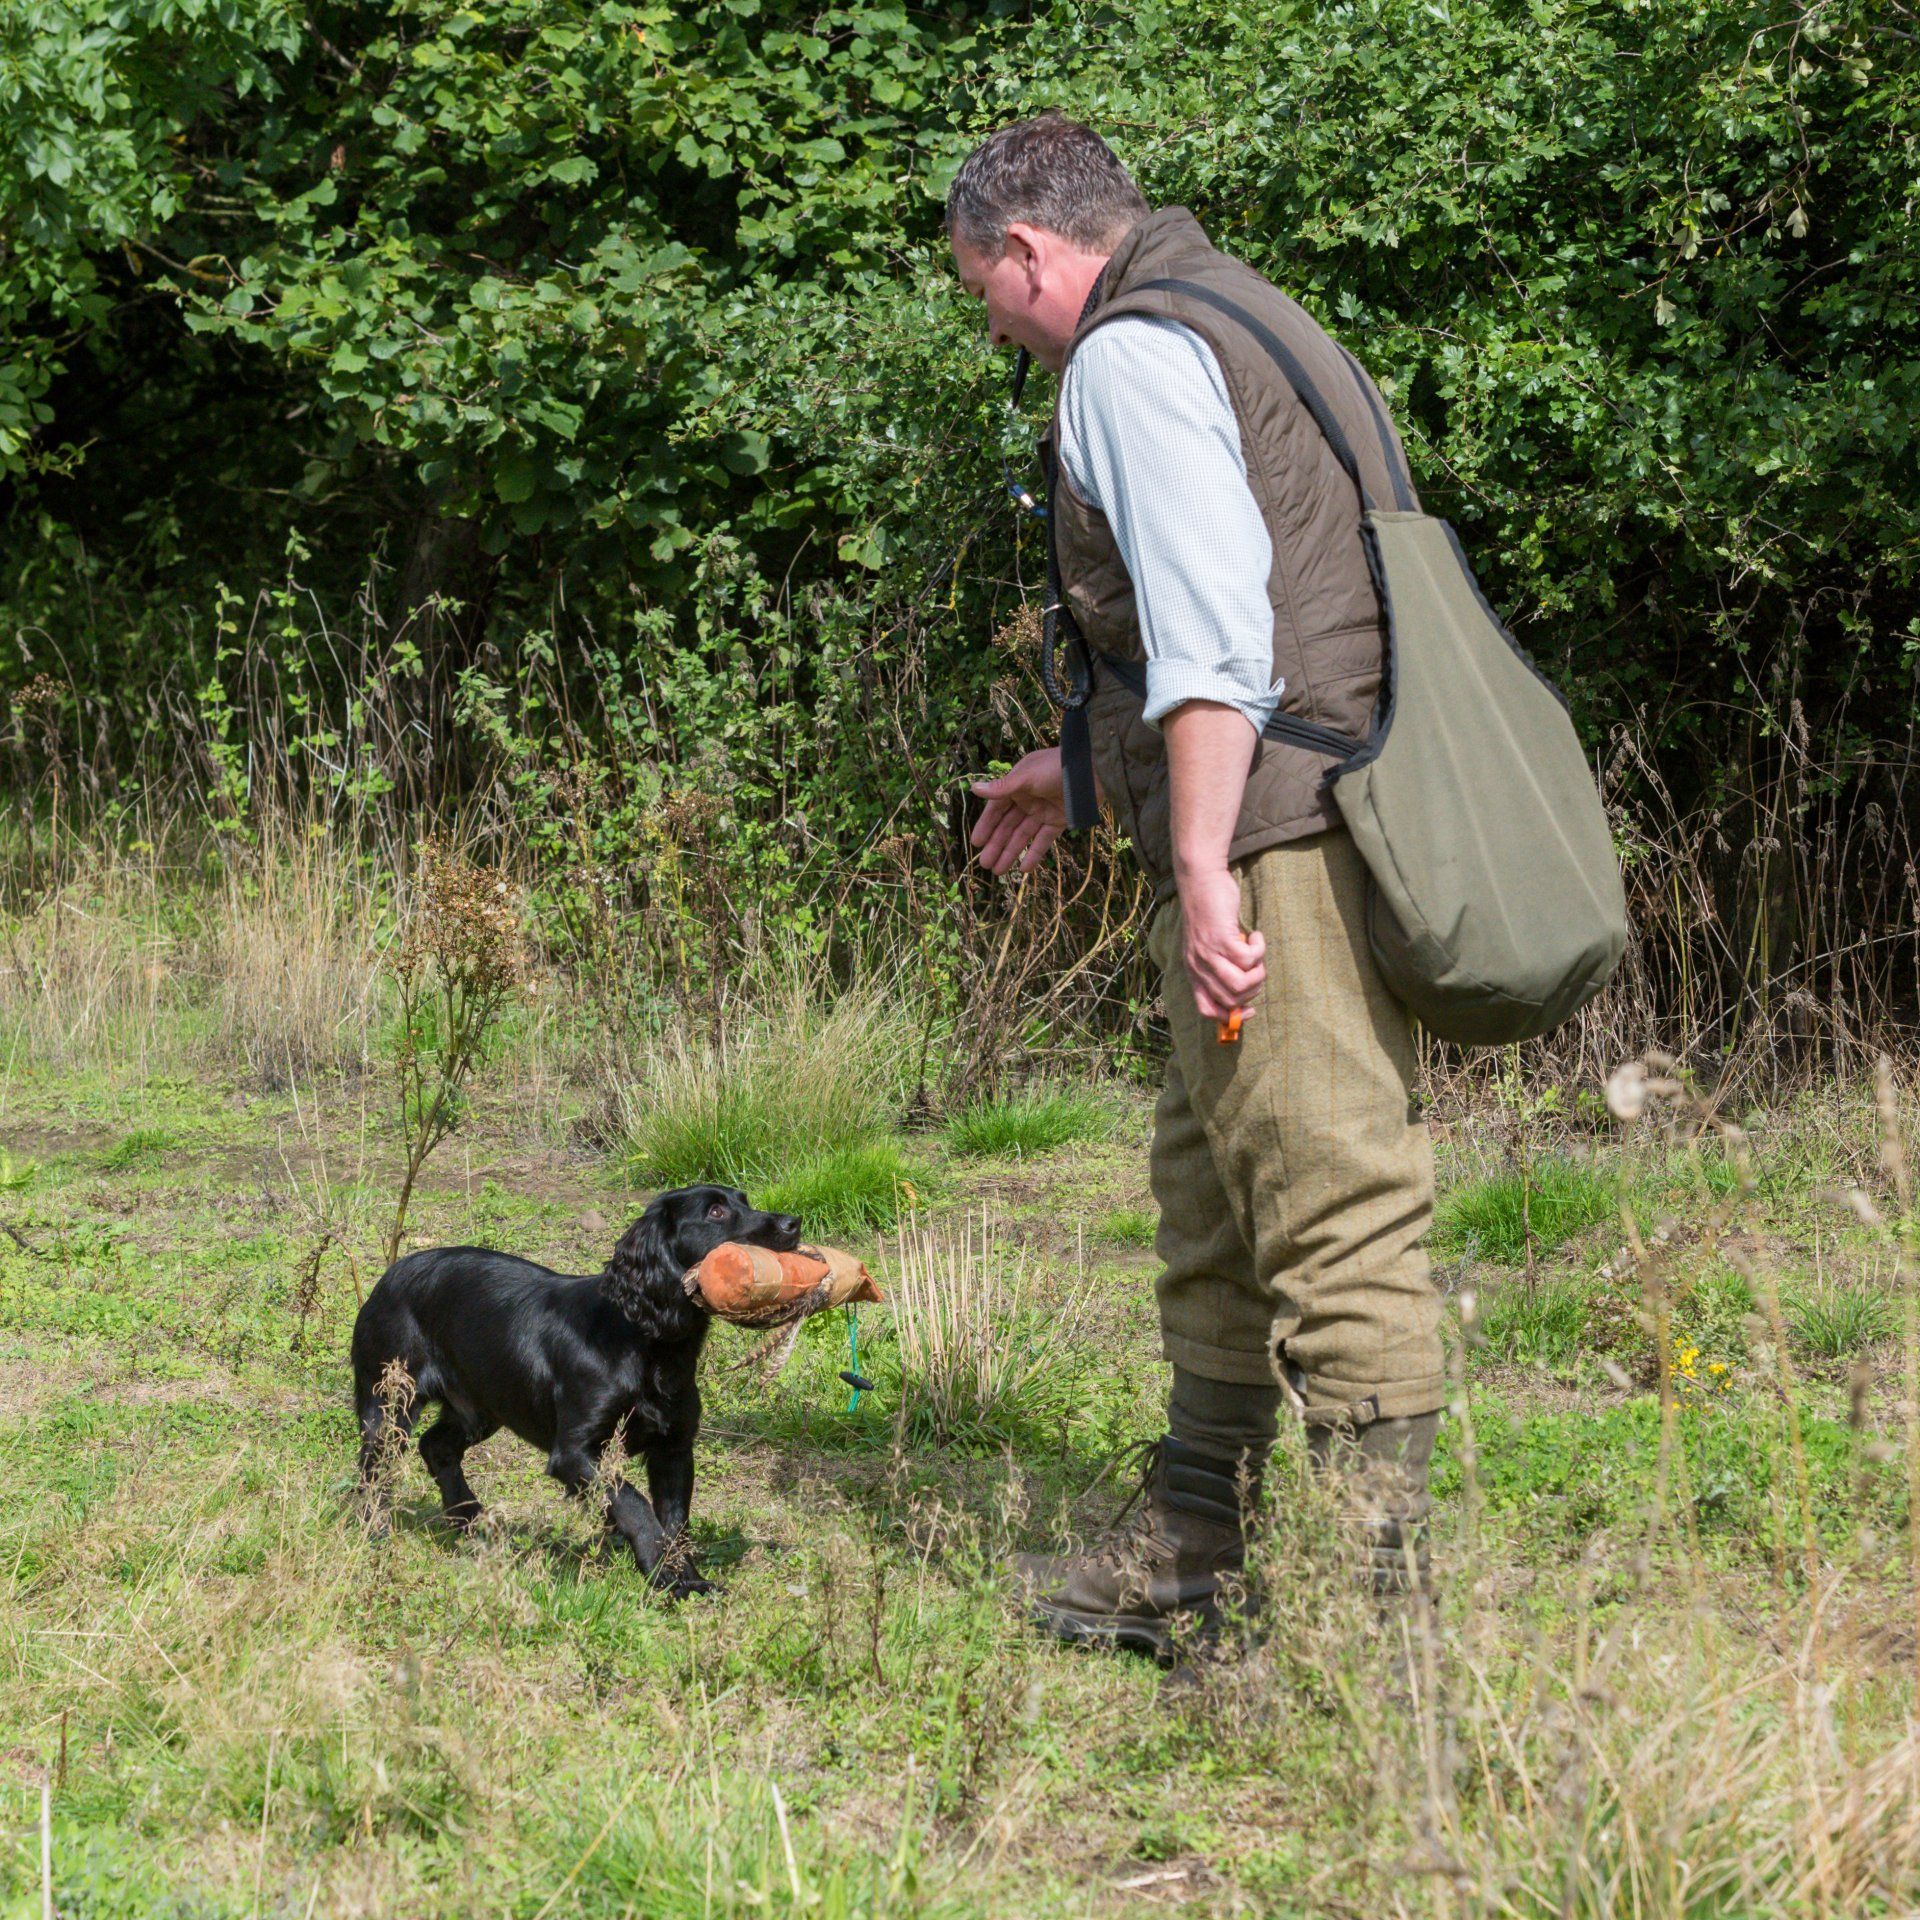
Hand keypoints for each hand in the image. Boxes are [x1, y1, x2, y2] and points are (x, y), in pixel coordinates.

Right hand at [970, 748, 1066, 873]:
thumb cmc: (1056, 768)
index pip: (996, 809)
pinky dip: (1035, 854)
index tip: (976, 843)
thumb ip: (1002, 788)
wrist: (1093, 770)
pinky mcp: (1059, 821)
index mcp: (1017, 785)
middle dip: (996, 845)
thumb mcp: (1026, 777)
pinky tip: (1024, 869)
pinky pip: (1043, 840)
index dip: (986, 826)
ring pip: (1023, 836)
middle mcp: (1028, 799)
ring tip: (998, 871)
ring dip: (1011, 852)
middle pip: (1008, 826)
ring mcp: (1043, 811)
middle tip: (985, 864)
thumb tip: (974, 788)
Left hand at [1178, 865, 1265, 1022]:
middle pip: (1230, 999)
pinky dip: (1260, 949)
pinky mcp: (1222, 939)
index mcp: (1194, 972)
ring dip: (1258, 974)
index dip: (1230, 1016)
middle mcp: (1198, 967)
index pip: (1206, 1009)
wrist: (1200, 882)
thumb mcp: (1205, 944)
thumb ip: (1217, 965)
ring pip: (1240, 984)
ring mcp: (1209, 954)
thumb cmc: (1208, 912)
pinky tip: (1256, 936)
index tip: (1250, 1009)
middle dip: (1252, 990)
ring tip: (1257, 955)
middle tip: (1257, 968)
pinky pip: (1249, 959)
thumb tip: (1242, 988)